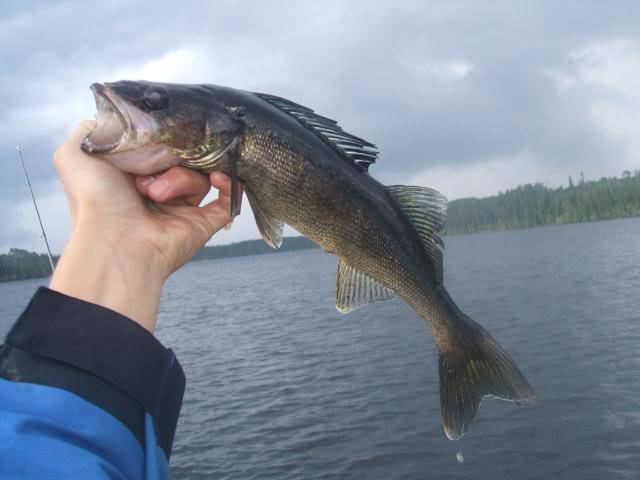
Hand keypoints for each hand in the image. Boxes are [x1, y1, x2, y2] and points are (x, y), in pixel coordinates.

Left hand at [50, 120, 240, 330]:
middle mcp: (159, 192)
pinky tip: (218, 176)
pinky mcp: (203, 223)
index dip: (158, 139)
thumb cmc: (94, 199)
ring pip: (201, 175)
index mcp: (133, 176)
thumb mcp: (77, 152)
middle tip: (148, 170)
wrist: (114, 240)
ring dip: (182, 178)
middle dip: (169, 158)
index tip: (153, 137)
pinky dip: (228, 184)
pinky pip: (228, 198)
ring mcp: (183, 209)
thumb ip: (95, 130)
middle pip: (183, 157)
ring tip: (157, 193)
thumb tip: (121, 121)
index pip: (159, 146)